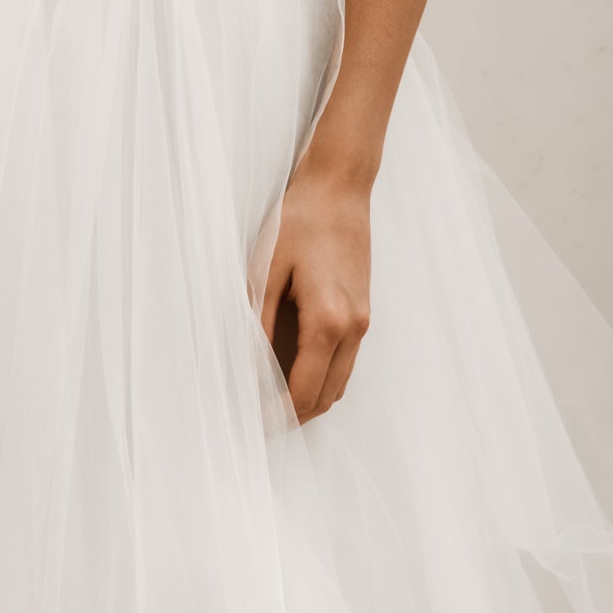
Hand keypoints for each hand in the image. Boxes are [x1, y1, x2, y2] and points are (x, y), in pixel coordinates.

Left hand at [258, 154, 371, 423]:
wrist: (339, 187)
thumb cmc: (298, 221)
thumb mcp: (265, 270)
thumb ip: (259, 324)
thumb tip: (248, 368)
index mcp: (327, 321)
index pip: (303, 391)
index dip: (276, 415)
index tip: (250, 425)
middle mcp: (353, 328)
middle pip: (326, 397)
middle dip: (293, 416)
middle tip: (258, 422)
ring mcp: (363, 321)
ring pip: (340, 383)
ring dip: (310, 399)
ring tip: (271, 402)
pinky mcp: (364, 311)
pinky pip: (345, 361)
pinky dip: (323, 377)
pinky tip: (292, 370)